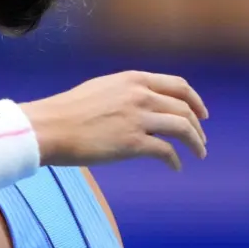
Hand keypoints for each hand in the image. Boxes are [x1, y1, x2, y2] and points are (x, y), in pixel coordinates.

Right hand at [24, 71, 208, 170]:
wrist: (48, 127)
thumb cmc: (65, 112)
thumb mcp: (100, 89)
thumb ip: (124, 94)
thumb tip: (139, 109)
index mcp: (133, 80)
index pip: (178, 86)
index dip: (195, 100)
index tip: (201, 114)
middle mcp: (141, 96)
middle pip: (184, 109)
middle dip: (197, 126)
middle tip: (200, 140)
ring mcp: (139, 119)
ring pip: (183, 129)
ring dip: (195, 143)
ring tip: (198, 154)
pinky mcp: (133, 143)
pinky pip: (166, 151)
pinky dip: (175, 160)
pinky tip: (175, 167)